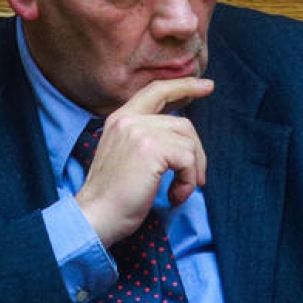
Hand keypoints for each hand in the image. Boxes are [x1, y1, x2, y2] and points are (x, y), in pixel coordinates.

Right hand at [75, 77, 214, 246]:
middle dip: (196, 153)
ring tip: (178, 192)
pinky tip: (175, 196)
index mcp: (121, 119)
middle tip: (196, 179)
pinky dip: (188, 181)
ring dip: (191, 172)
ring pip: (189, 143)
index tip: (207, 85)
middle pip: (182, 123)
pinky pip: (188, 159)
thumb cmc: (113, 197)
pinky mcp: (151, 149)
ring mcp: (140, 132)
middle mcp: (129, 119)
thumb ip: (147, 138)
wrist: (95, 216)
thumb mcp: (127, 156)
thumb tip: (184, 137)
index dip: (184, 86)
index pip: (156, 91)